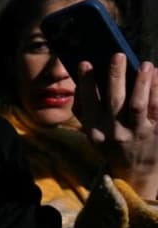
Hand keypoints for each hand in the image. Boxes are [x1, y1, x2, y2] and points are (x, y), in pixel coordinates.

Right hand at [74, 56, 157, 199]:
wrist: (135, 172)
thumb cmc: (112, 144)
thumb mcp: (93, 132)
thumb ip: (85, 109)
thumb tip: (82, 79)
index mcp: (95, 131)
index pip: (87, 103)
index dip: (86, 83)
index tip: (85, 63)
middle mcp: (115, 133)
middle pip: (115, 101)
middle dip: (116, 77)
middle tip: (118, 55)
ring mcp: (138, 134)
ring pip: (139, 105)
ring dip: (142, 83)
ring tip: (145, 65)